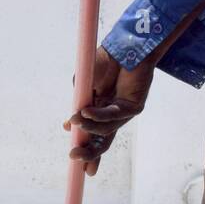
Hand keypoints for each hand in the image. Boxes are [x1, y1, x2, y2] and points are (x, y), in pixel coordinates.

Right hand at [65, 46, 154, 175]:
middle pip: (103, 142)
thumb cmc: (103, 60)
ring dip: (89, 127)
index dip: (85, 148)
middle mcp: (113, 115)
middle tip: (75, 157)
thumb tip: (70, 126)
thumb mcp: (83, 84)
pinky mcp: (134, 106)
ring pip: (106, 130)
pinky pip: (113, 116)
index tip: (74, 159)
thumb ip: (78, 103)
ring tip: (76, 120)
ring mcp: (124, 112)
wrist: (123, 44)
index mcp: (100, 111)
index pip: (94, 136)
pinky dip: (98, 116)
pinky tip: (86, 112)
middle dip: (89, 152)